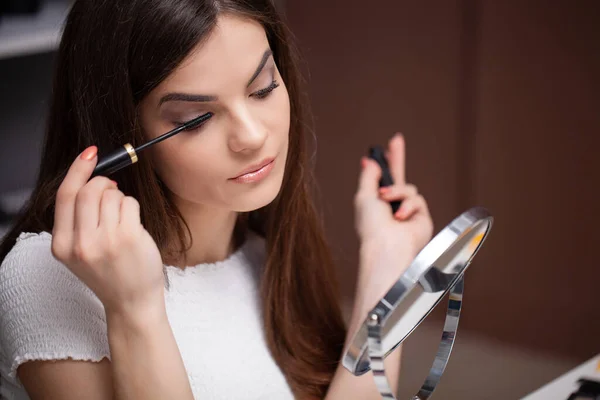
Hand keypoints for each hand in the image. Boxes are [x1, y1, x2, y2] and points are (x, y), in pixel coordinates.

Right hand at [51, 146, 165, 317]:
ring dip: (120, 199)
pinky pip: (129, 203)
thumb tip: (92, 178)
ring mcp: (105, 241)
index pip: (65, 196)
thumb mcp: (80, 252)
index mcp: (61, 246)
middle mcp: (80, 243)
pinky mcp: (129, 237)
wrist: (132, 303)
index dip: (77, 169)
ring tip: (123, 219)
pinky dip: (132, 207)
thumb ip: (78, 220)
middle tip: (113, 191)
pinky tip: (133, 224)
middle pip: (89, 190)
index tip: (89, 154)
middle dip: (104, 183)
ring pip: (112, 194)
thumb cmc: (110, 273)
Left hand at [353, 133, 432, 314]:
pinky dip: (408, 204)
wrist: (387, 247)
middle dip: (398, 158)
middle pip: (399, 177)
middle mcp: (392, 207)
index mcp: (377, 203)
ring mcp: (408, 212)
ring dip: (396, 191)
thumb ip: (369, 177)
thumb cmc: (372, 227)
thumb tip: (370, 161)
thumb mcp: (364, 197)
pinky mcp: (422, 218)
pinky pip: (418, 199)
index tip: (384, 147)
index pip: (382, 179)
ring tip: (386, 199)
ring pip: (408, 187)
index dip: (385, 163)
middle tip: (396, 139)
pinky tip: (400, 215)